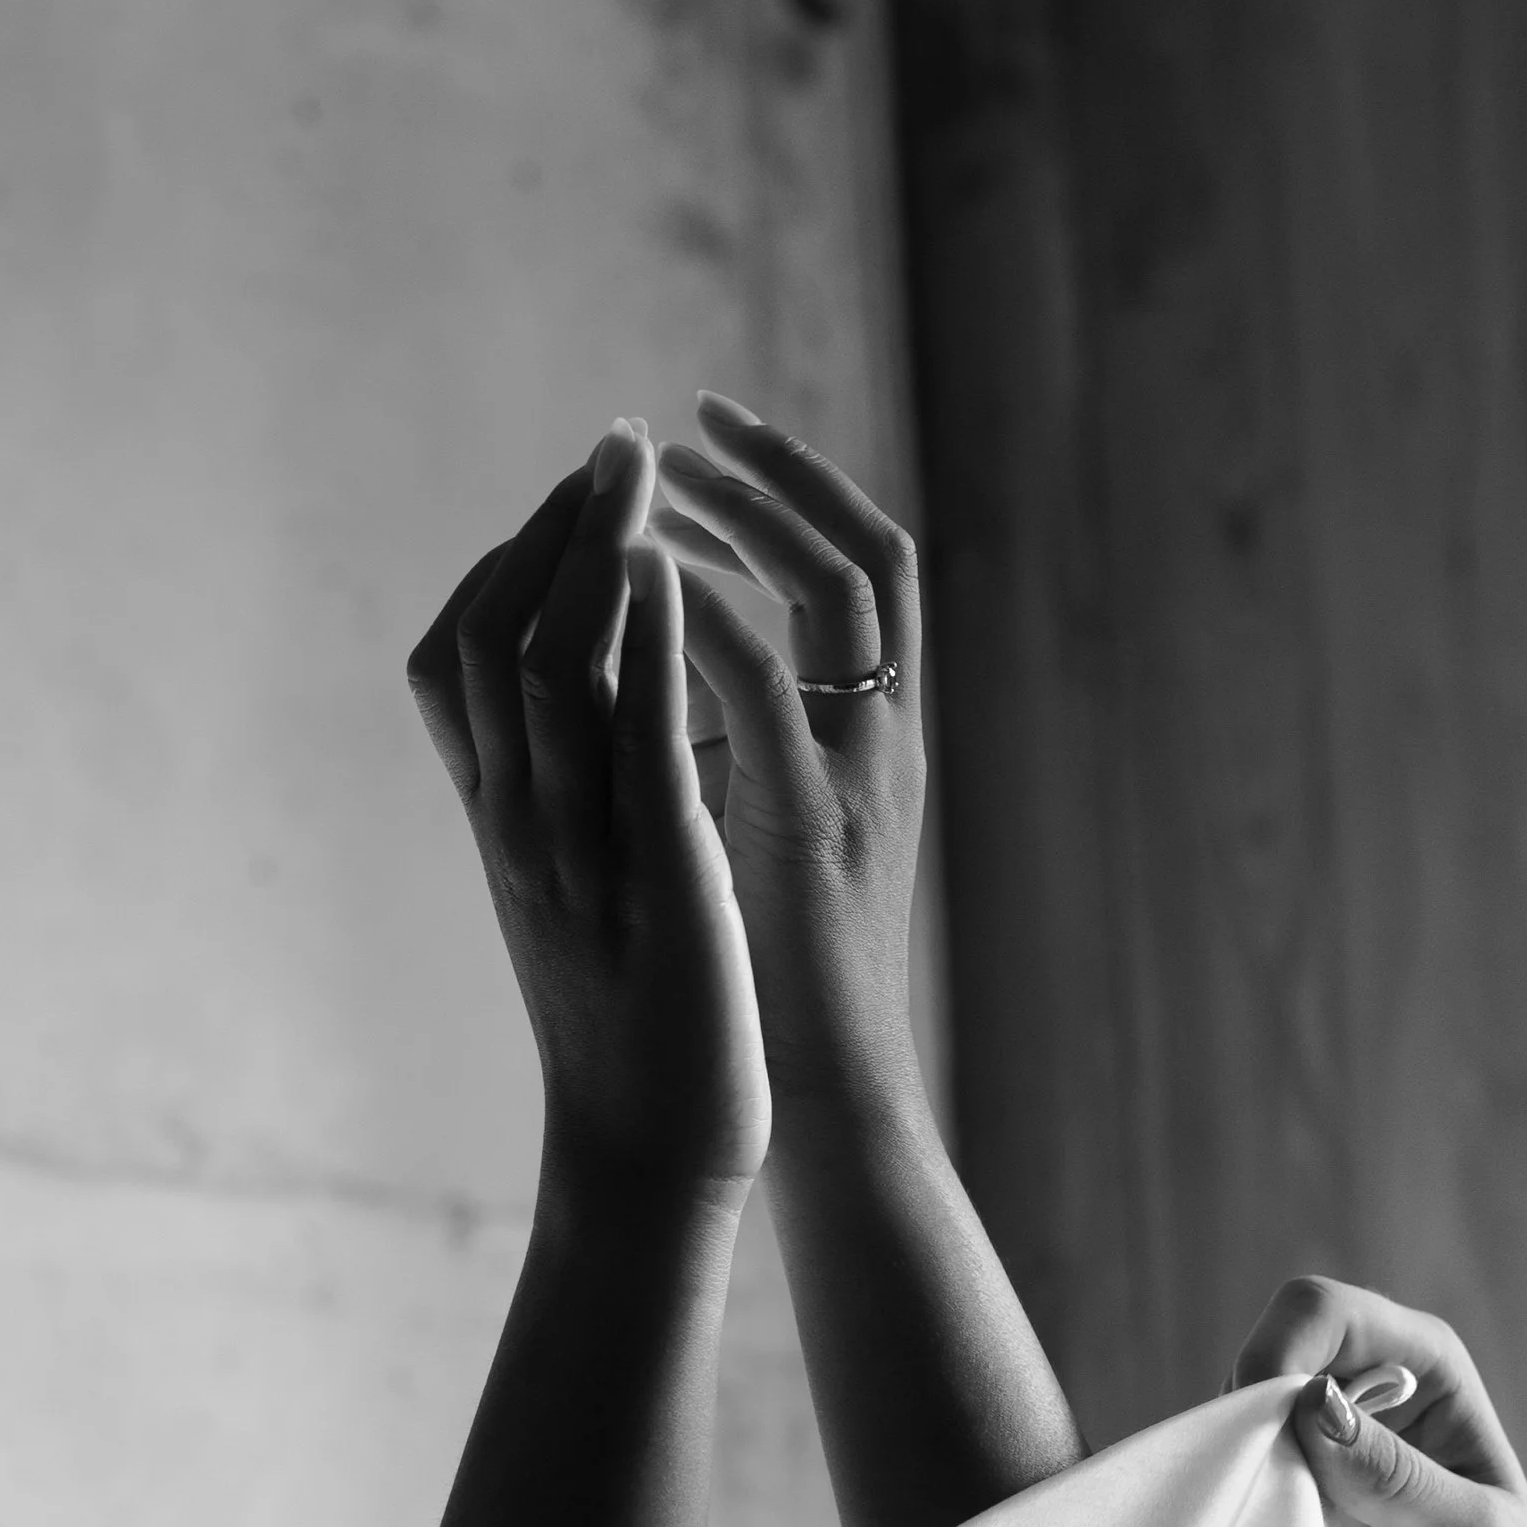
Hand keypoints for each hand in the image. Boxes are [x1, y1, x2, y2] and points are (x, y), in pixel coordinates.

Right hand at [406, 417, 769, 1218]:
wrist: (647, 1151)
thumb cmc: (634, 1030)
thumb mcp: (592, 892)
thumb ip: (580, 808)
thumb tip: (599, 720)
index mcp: (504, 824)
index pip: (459, 660)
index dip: (509, 562)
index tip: (575, 497)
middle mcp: (520, 823)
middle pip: (490, 635)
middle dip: (552, 528)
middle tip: (614, 447)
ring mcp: (578, 846)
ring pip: (549, 666)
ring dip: (594, 550)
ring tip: (639, 467)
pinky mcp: (655, 873)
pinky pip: (638, 736)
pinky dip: (647, 640)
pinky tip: (666, 564)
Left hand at [649, 393, 925, 1119]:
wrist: (815, 1098)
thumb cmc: (772, 979)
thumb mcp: (756, 832)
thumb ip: (728, 750)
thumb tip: (650, 675)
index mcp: (877, 740)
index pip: (863, 575)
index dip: (797, 499)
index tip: (709, 454)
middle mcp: (885, 739)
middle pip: (868, 553)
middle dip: (781, 474)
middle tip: (685, 428)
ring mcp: (858, 772)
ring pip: (836, 589)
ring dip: (748, 515)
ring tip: (659, 481)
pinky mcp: (808, 818)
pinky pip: (761, 677)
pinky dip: (701, 608)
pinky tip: (641, 576)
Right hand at [1226, 1274, 1526, 1526]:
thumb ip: (1392, 1475)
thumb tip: (1311, 1405)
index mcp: (1422, 1364)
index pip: (1322, 1314)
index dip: (1278, 1355)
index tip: (1261, 1431)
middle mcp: (1368, 1389)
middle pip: (1266, 1356)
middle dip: (1250, 1416)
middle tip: (1271, 1499)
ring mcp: (1325, 1448)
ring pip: (1240, 1422)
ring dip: (1241, 1471)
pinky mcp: (1297, 1502)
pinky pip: (1237, 1482)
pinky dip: (1236, 1509)